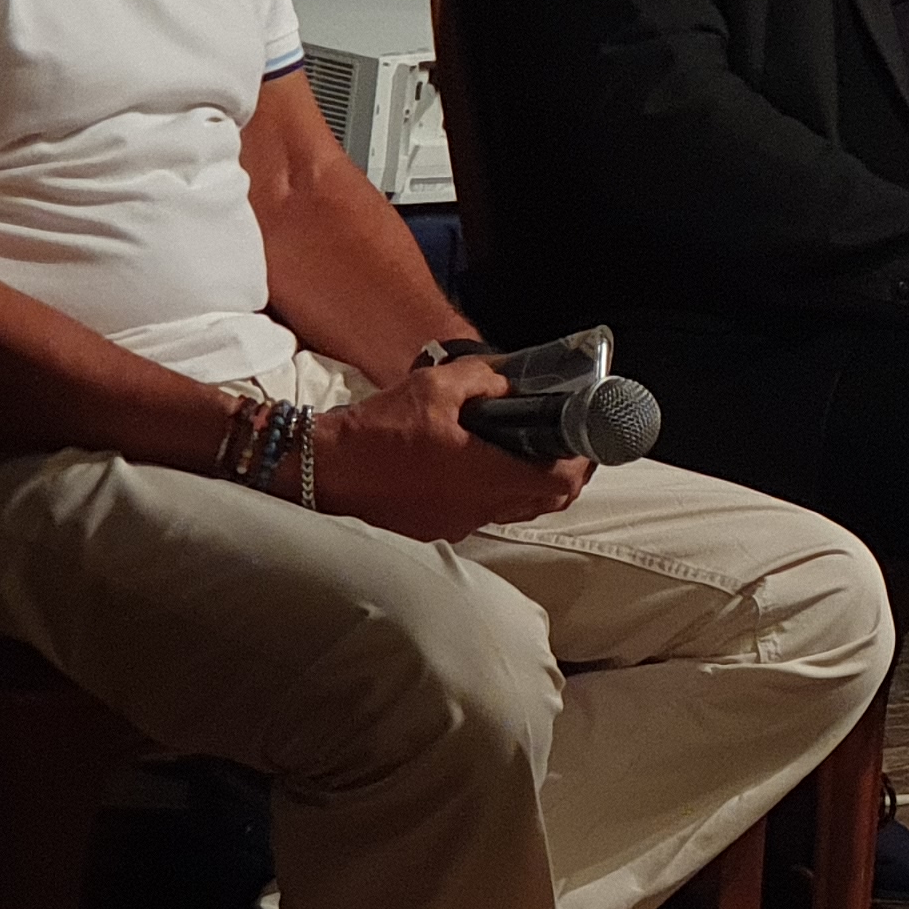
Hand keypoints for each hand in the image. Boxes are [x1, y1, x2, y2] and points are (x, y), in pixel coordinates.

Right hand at [308, 360, 592, 541]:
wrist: (321, 470)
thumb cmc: (377, 431)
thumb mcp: (435, 387)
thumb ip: (485, 378)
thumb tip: (513, 379)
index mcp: (486, 474)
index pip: (561, 481)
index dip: (583, 461)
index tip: (588, 437)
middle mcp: (480, 507)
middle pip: (547, 501)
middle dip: (565, 473)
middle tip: (564, 442)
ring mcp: (459, 524)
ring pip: (516, 509)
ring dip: (530, 484)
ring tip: (526, 449)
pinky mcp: (437, 529)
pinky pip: (483, 514)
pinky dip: (495, 493)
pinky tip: (480, 465)